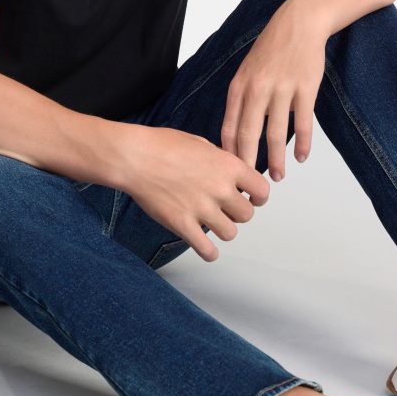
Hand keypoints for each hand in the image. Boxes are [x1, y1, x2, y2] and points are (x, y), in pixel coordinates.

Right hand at [121, 125, 269, 261]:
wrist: (134, 157)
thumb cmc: (162, 145)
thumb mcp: (200, 143)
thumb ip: (219, 159)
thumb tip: (229, 172)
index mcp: (227, 166)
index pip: (262, 190)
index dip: (258, 197)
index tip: (252, 198)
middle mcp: (220, 188)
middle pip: (247, 215)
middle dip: (237, 213)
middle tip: (224, 209)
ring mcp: (202, 208)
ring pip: (230, 233)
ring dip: (222, 229)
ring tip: (211, 223)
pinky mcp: (183, 224)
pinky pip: (207, 251)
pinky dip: (209, 252)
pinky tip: (205, 247)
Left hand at [220, 0, 328, 181]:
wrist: (299, 23)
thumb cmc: (271, 50)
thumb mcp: (246, 72)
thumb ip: (240, 101)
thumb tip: (233, 136)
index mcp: (239, 86)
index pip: (228, 128)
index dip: (229, 155)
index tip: (230, 175)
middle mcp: (257, 89)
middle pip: (248, 135)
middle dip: (248, 165)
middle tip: (250, 188)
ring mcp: (281, 88)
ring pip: (276, 134)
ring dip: (276, 160)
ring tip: (277, 177)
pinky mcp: (305, 88)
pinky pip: (302, 123)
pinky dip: (302, 143)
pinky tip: (301, 157)